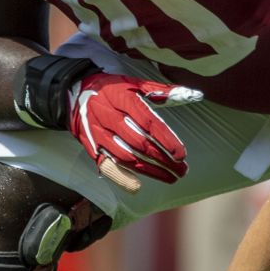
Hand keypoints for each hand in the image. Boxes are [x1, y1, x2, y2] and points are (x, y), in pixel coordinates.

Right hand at [67, 73, 201, 184]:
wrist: (75, 92)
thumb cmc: (113, 88)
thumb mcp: (135, 83)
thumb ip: (163, 91)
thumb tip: (194, 95)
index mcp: (123, 99)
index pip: (149, 123)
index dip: (166, 140)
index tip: (182, 154)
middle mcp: (109, 116)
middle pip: (140, 143)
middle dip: (163, 159)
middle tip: (182, 170)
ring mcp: (98, 133)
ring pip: (126, 157)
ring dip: (150, 170)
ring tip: (170, 177)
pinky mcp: (91, 146)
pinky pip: (107, 165)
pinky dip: (122, 178)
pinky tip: (138, 186)